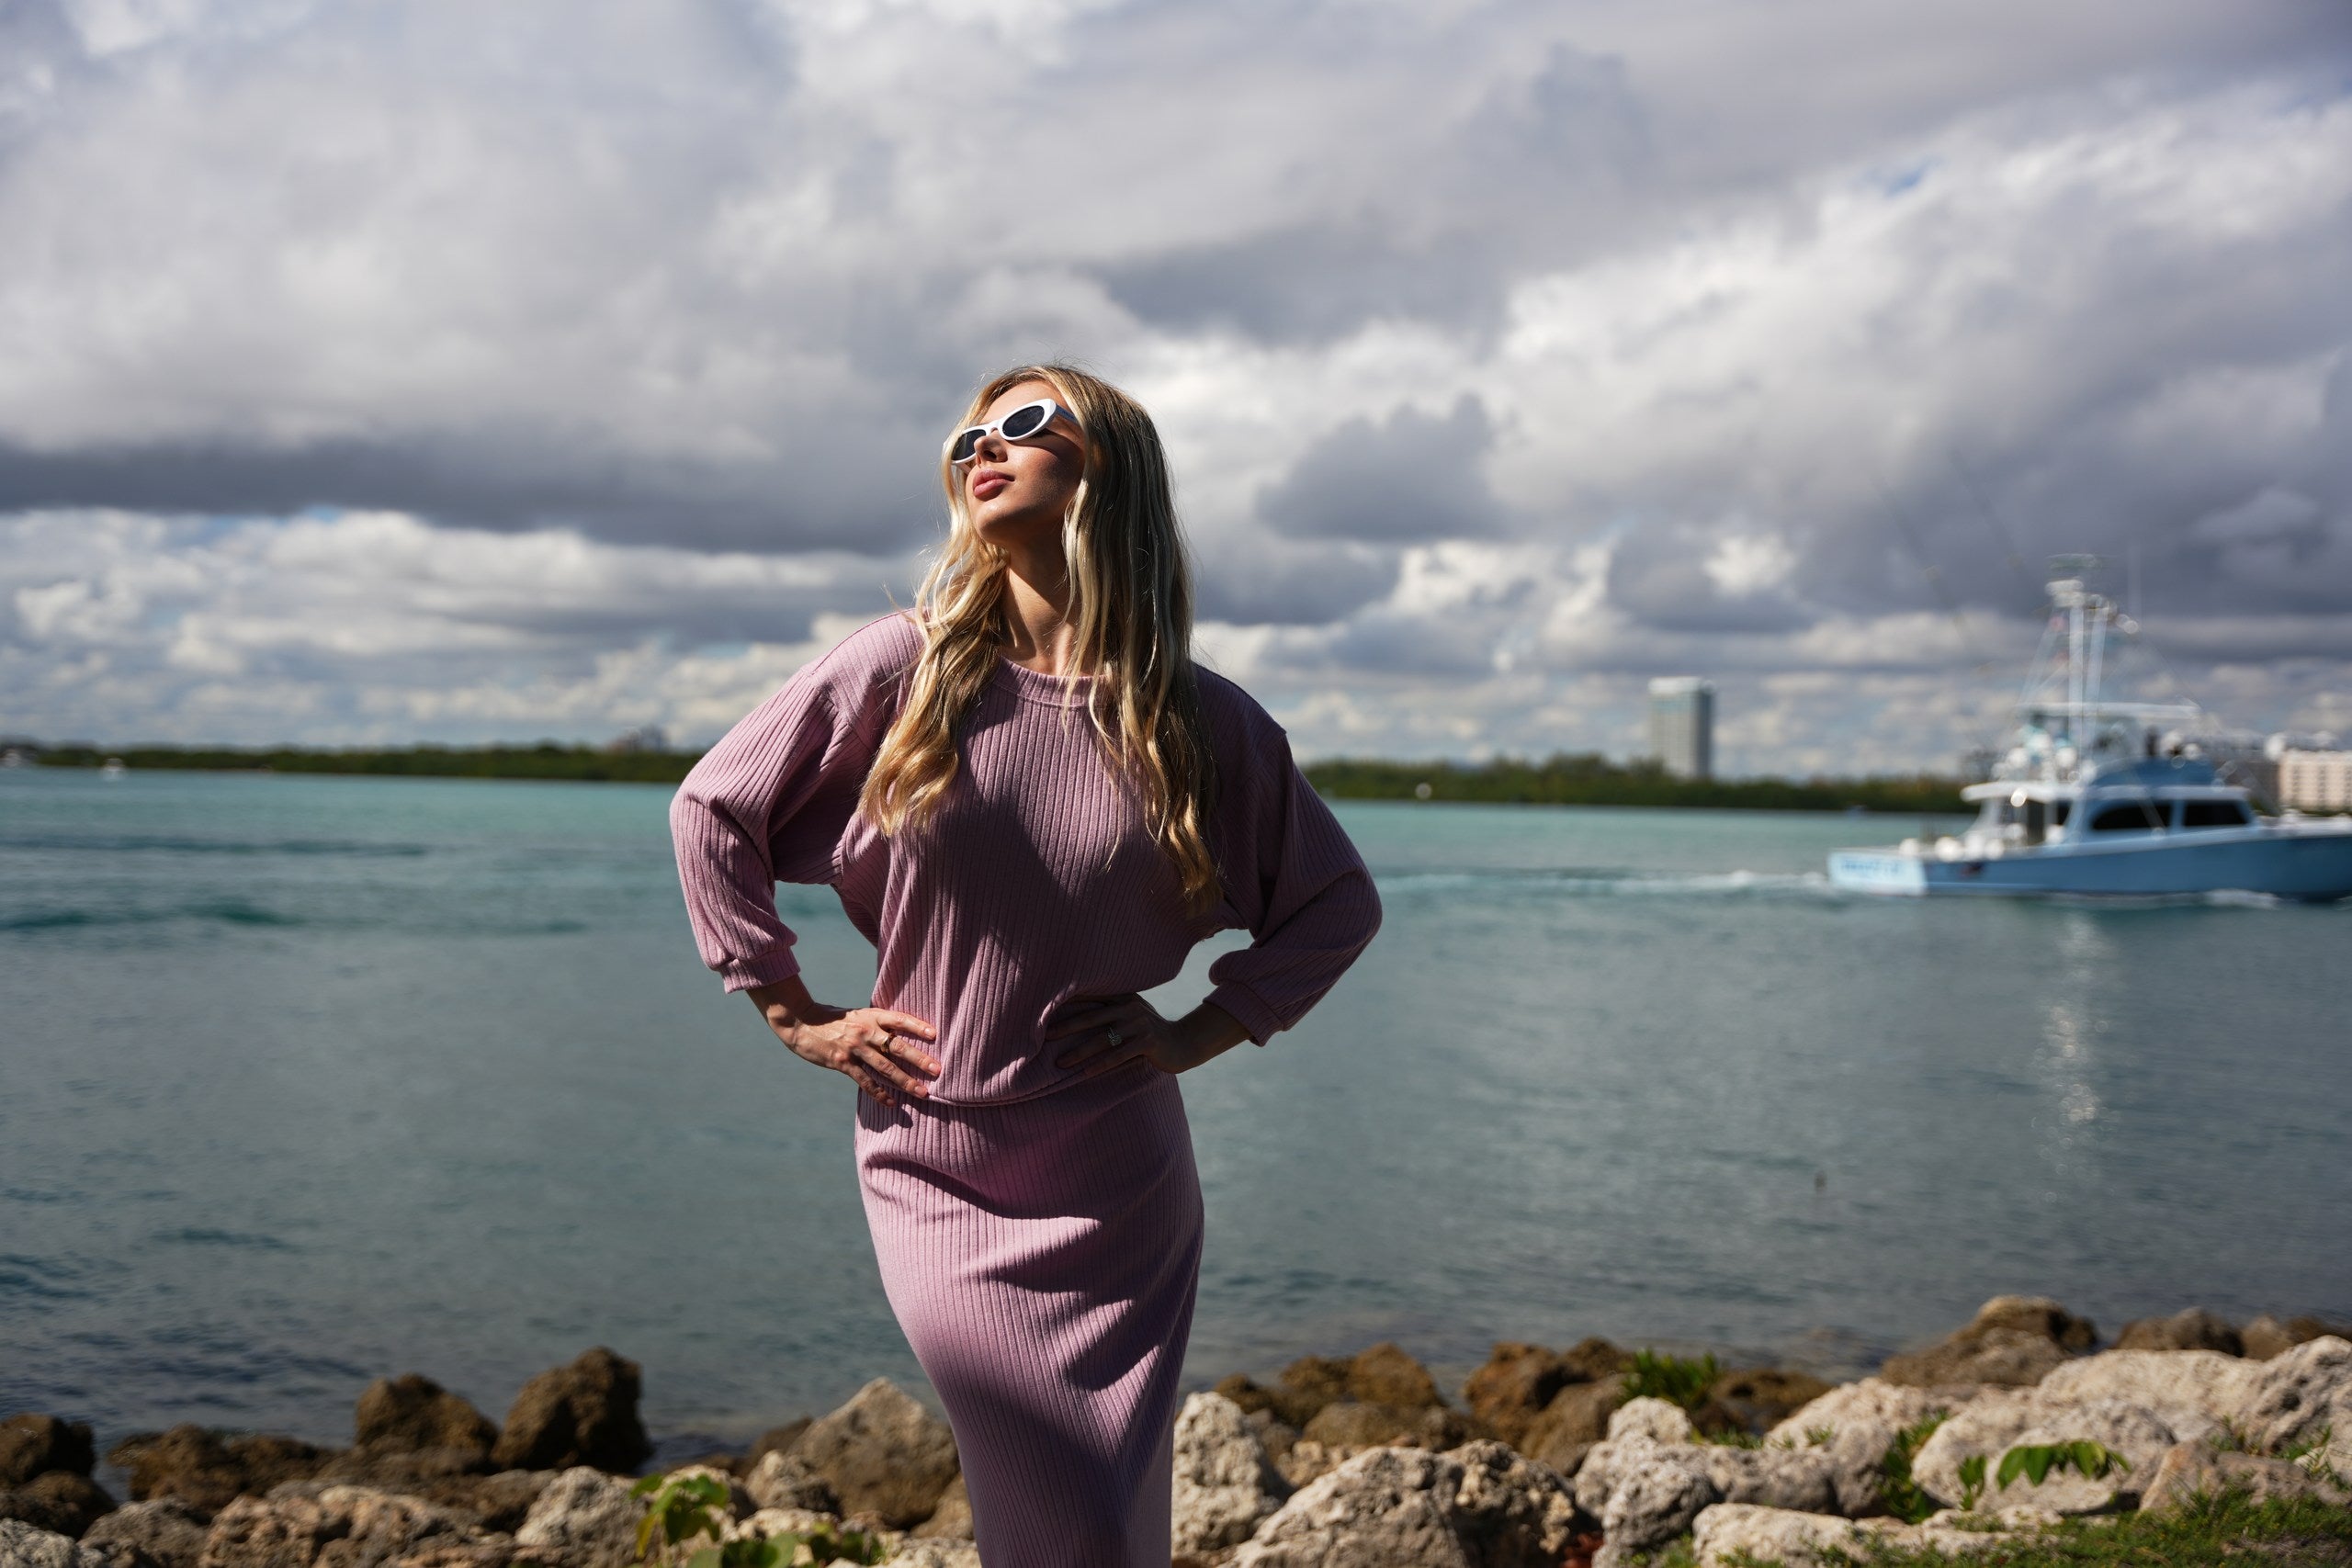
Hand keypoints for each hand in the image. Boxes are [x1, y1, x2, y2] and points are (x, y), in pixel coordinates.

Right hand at [746, 975, 938, 1110]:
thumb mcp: (858, 1015)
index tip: (935, 1034)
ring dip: (905, 1081)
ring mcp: (854, 1048)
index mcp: (871, 1016)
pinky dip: (879, 1093)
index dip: (917, 1026)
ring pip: (885, 1067)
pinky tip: (891, 1103)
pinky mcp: (842, 1062)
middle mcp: (866, 1031)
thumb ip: (877, 1024)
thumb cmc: (834, 1019)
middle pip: (898, 1046)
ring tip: (922, 1092)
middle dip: (920, 1059)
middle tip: (938, 1070)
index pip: (899, 1019)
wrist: (803, 1022)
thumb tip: (900, 1035)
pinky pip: (865, 1081)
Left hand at [1047, 994, 1248, 1078]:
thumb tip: (1073, 1016)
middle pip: (1090, 1017)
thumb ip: (1109, 1011)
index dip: (1065, 1003)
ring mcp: (1139, 1024)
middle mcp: (1129, 1007)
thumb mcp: (1131, 1015)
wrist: (1183, 1043)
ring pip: (1102, 1039)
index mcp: (1123, 997)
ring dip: (1079, 1052)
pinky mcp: (1147, 1042)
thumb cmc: (1149, 1032)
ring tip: (1059, 1063)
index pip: (1089, 997)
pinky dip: (1100, 1065)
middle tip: (1042, 1038)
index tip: (1041, 1011)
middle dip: (1065, 1028)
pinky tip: (1084, 1074)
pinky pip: (1118, 1055)